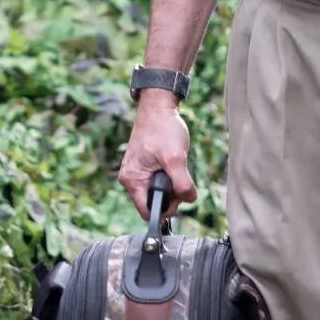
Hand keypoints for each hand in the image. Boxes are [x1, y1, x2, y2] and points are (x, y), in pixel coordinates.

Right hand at [117, 95, 195, 220]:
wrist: (158, 108)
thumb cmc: (163, 129)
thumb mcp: (176, 159)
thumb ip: (182, 184)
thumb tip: (189, 199)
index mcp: (132, 180)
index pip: (147, 211)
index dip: (166, 209)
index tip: (178, 196)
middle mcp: (130, 179)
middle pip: (153, 203)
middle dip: (171, 195)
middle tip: (180, 177)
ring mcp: (136, 172)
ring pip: (157, 192)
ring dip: (171, 184)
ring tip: (175, 165)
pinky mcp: (143, 167)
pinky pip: (157, 181)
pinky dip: (168, 176)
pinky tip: (172, 163)